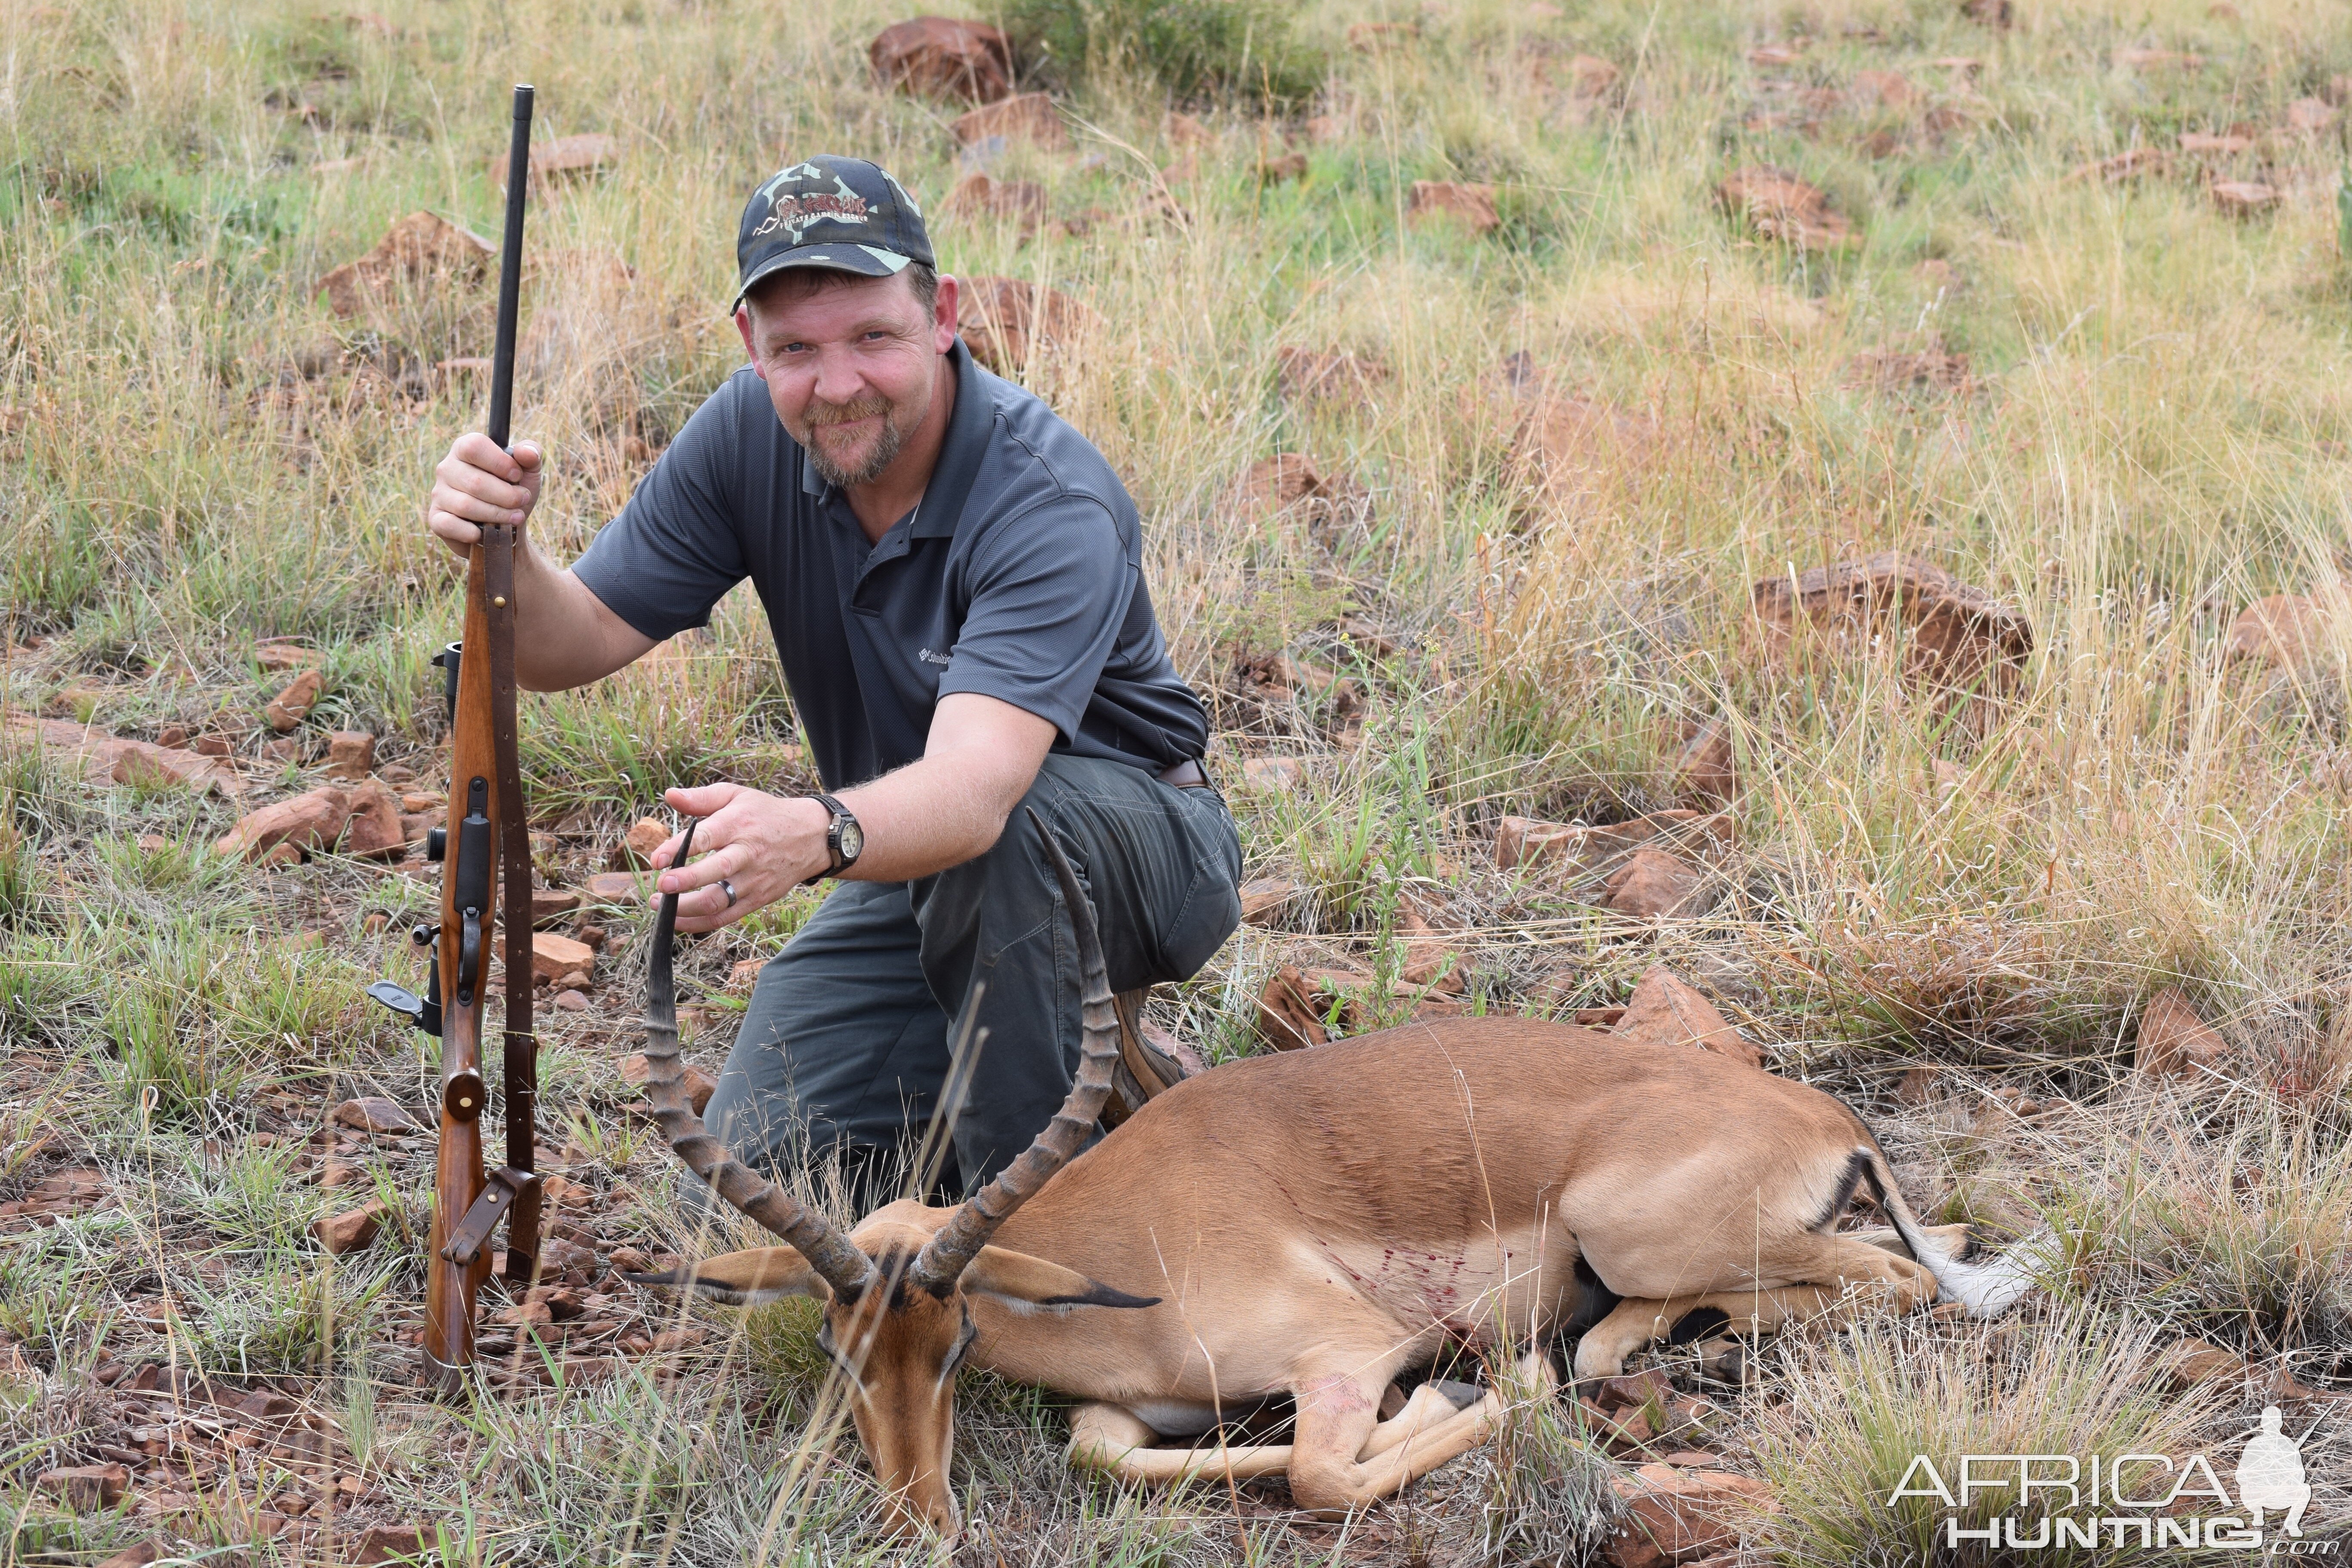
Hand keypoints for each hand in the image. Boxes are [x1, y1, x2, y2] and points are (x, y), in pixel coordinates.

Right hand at [427, 433, 542, 556]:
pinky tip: (484, 532)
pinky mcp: (436, 518)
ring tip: (514, 517)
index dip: (500, 463)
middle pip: (475, 481)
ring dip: (497, 515)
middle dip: (507, 496)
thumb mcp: (528, 470)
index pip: (474, 447)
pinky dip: (472, 532)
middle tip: (522, 501)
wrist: (507, 527)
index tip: (517, 476)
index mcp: (464, 448)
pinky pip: (449, 525)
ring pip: (466, 505)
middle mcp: (447, 468)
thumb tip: (526, 451)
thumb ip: (531, 453)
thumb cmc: (514, 492)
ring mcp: (439, 493)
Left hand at [652, 783, 831, 931]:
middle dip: (685, 882)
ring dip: (685, 907)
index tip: (656, 859)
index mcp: (738, 824)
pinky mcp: (757, 899)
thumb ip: (702, 797)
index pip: (705, 838)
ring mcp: (754, 880)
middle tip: (660, 886)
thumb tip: (669, 795)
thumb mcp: (737, 795)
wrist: (810, 837)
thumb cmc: (765, 814)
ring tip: (659, 904)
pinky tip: (677, 919)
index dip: (677, 849)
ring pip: (718, 902)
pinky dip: (698, 922)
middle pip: (715, 872)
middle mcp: (747, 854)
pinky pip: (725, 917)